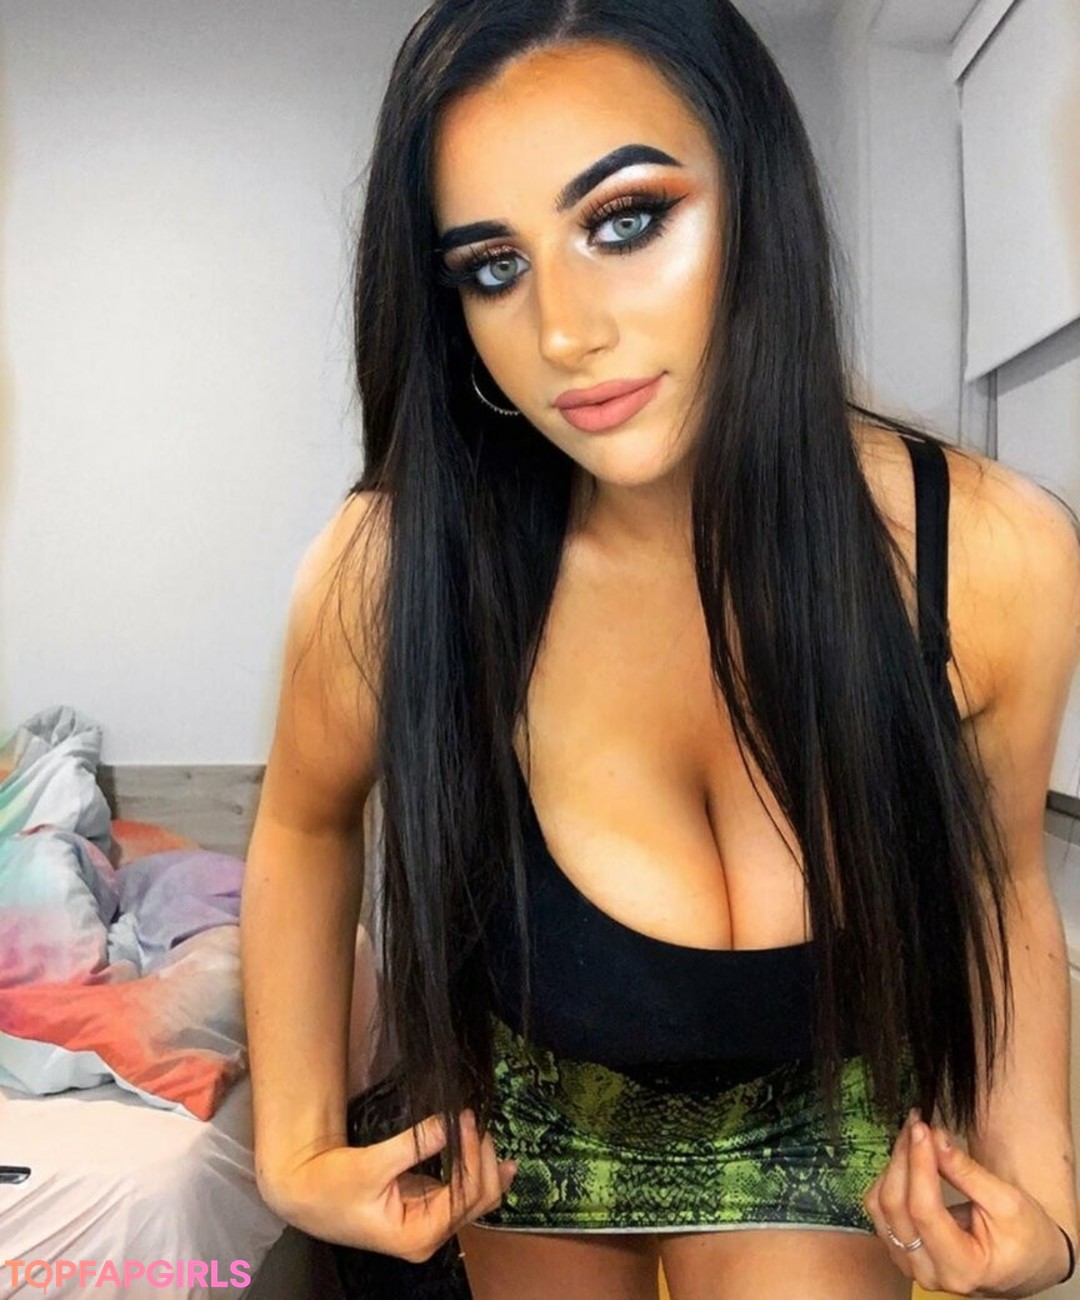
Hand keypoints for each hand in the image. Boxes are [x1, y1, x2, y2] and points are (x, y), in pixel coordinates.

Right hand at [262, 1108, 515, 1261]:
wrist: (306, 1194)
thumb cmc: (331, 1186)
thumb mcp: (371, 1164)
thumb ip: (414, 1145)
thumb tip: (450, 1121)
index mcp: (418, 1235)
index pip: (465, 1196)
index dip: (473, 1155)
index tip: (466, 1117)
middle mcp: (429, 1235)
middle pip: (480, 1201)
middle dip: (485, 1159)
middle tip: (475, 1119)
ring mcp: (429, 1223)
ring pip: (476, 1197)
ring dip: (485, 1163)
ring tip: (482, 1129)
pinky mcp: (425, 1207)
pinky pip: (462, 1190)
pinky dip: (475, 1168)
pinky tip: (482, 1147)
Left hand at [864, 1109, 1072, 1296]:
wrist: (1028, 1265)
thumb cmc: (1027, 1237)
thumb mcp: (1008, 1203)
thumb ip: (967, 1173)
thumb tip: (935, 1138)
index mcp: (963, 1268)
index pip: (924, 1211)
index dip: (919, 1164)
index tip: (922, 1128)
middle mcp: (930, 1273)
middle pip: (896, 1206)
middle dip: (903, 1158)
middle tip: (916, 1124)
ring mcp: (911, 1266)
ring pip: (881, 1207)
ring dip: (893, 1165)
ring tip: (913, 1137)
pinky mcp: (902, 1252)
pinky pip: (880, 1211)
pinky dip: (888, 1179)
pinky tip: (907, 1159)